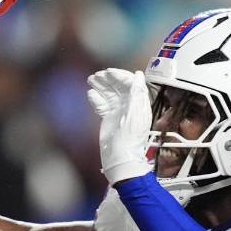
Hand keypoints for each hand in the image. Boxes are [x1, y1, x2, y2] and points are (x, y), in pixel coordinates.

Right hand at [86, 69, 152, 183]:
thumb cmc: (130, 140)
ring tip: (91, 80)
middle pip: (119, 87)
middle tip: (98, 75)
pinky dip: (96, 98)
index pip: (131, 83)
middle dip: (108, 79)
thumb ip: (136, 93)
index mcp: (139, 104)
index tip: (110, 72)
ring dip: (101, 86)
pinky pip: (102, 104)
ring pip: (109, 94)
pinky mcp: (109, 118)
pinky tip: (91, 94)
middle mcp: (130, 106)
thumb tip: (138, 75)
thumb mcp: (135, 114)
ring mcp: (119, 112)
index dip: (120, 75)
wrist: (120, 159)